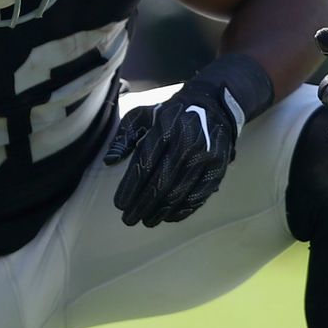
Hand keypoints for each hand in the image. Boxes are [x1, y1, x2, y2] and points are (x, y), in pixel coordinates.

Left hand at [104, 80, 243, 227]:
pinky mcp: (218, 168)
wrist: (212, 106)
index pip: (145, 164)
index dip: (131, 187)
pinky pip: (200, 196)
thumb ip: (124, 137)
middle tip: (129, 219)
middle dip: (143, 205)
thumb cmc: (169, 114)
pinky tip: (170, 217)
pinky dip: (183, 210)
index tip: (119, 204)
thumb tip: (109, 161)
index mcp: (166, 129)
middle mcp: (187, 144)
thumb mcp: (142, 116)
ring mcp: (205, 158)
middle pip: (162, 182)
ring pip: (180, 193)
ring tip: (147, 221)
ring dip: (161, 211)